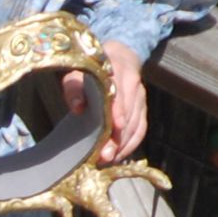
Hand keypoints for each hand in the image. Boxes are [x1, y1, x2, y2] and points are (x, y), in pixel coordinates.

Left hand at [63, 40, 146, 163]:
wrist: (118, 56)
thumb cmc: (93, 69)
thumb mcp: (78, 71)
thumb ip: (74, 88)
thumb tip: (77, 108)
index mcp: (118, 70)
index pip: (121, 94)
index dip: (118, 112)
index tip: (114, 129)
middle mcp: (133, 84)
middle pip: (128, 114)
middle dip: (117, 137)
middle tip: (104, 156)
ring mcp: (141, 97)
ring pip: (136, 124)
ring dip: (123, 144)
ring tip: (108, 159)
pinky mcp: (143, 108)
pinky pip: (141, 129)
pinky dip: (131, 144)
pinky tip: (119, 155)